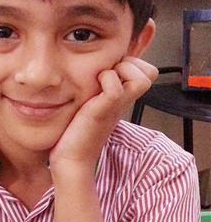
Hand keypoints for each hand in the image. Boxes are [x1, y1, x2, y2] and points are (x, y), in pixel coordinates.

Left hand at [50, 56, 157, 171]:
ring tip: (103, 81)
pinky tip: (93, 91)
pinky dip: (106, 82)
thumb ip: (101, 87)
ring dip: (122, 71)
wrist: (71, 158)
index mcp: (123, 97)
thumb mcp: (94, 102)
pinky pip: (116, 89)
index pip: (147, 71)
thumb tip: (99, 69)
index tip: (112, 70)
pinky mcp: (102, 112)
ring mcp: (116, 107)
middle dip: (131, 64)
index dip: (133, 63)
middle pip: (151, 72)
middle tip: (109, 74)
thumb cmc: (77, 131)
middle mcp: (124, 101)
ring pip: (143, 78)